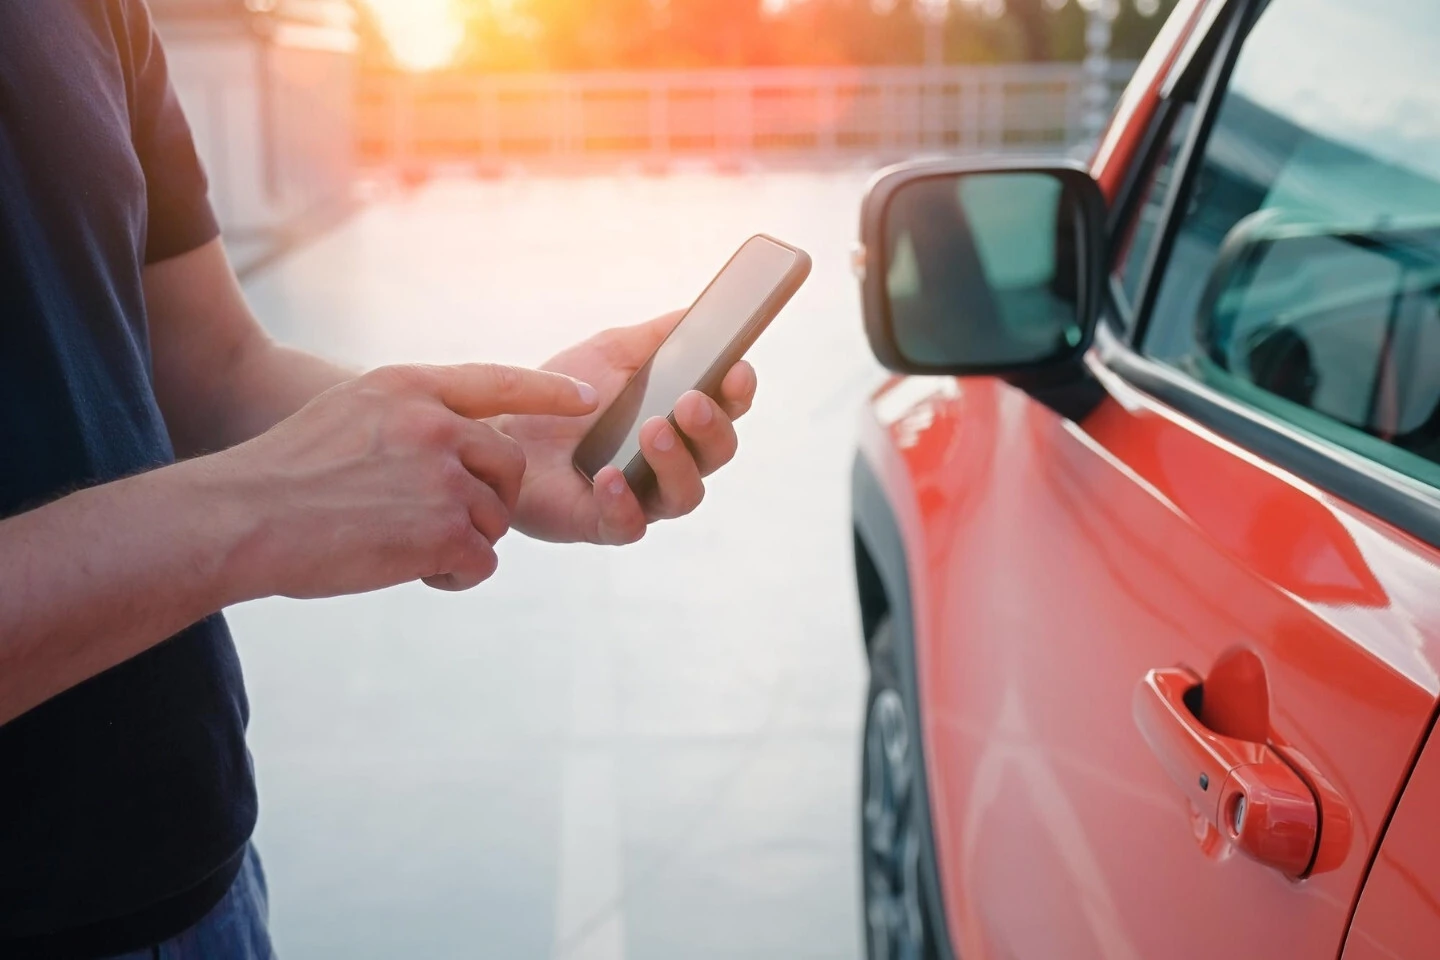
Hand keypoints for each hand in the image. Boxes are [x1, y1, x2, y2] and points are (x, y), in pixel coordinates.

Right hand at [215, 363, 597, 595]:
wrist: (243, 518)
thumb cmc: (285, 476)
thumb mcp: (349, 412)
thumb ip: (409, 417)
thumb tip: (461, 445)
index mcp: (410, 387)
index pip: (498, 382)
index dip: (547, 393)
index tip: (587, 402)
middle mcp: (436, 424)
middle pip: (508, 466)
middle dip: (487, 499)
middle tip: (436, 522)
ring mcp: (444, 476)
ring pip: (495, 519)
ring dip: (460, 542)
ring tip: (400, 546)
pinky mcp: (445, 530)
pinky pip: (481, 561)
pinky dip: (452, 576)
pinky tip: (409, 571)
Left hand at [496, 313, 757, 544]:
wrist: (502, 429)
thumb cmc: (561, 395)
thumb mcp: (611, 353)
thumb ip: (658, 337)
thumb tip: (701, 314)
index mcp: (679, 418)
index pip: (727, 409)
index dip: (739, 392)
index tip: (736, 370)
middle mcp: (671, 462)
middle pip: (716, 454)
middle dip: (710, 428)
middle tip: (688, 402)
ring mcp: (642, 496)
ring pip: (684, 495)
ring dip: (676, 463)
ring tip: (652, 431)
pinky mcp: (604, 523)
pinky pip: (628, 525)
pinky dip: (623, 502)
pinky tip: (608, 475)